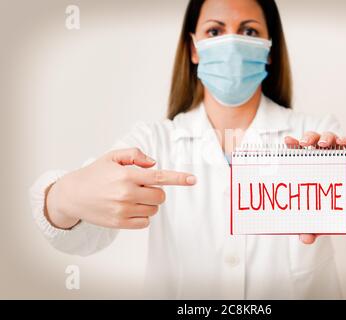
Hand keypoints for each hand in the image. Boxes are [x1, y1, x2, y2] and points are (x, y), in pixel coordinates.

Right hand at [45, 148, 195, 229]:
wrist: (72, 195)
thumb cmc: (95, 174)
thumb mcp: (112, 156)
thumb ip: (134, 155)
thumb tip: (154, 163)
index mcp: (127, 175)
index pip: (159, 176)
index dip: (178, 178)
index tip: (193, 179)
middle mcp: (126, 193)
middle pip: (160, 196)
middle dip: (156, 191)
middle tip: (141, 187)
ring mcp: (123, 210)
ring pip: (153, 209)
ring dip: (148, 203)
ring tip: (131, 197)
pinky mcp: (119, 223)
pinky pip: (145, 222)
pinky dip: (142, 215)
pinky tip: (129, 208)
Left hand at [285, 132, 345, 248]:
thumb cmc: (337, 213)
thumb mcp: (322, 222)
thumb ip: (312, 229)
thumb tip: (305, 239)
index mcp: (311, 172)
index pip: (299, 153)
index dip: (291, 146)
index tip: (285, 142)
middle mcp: (324, 162)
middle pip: (313, 141)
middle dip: (307, 137)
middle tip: (302, 143)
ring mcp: (340, 160)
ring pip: (331, 139)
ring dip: (325, 136)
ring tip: (321, 144)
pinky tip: (341, 142)